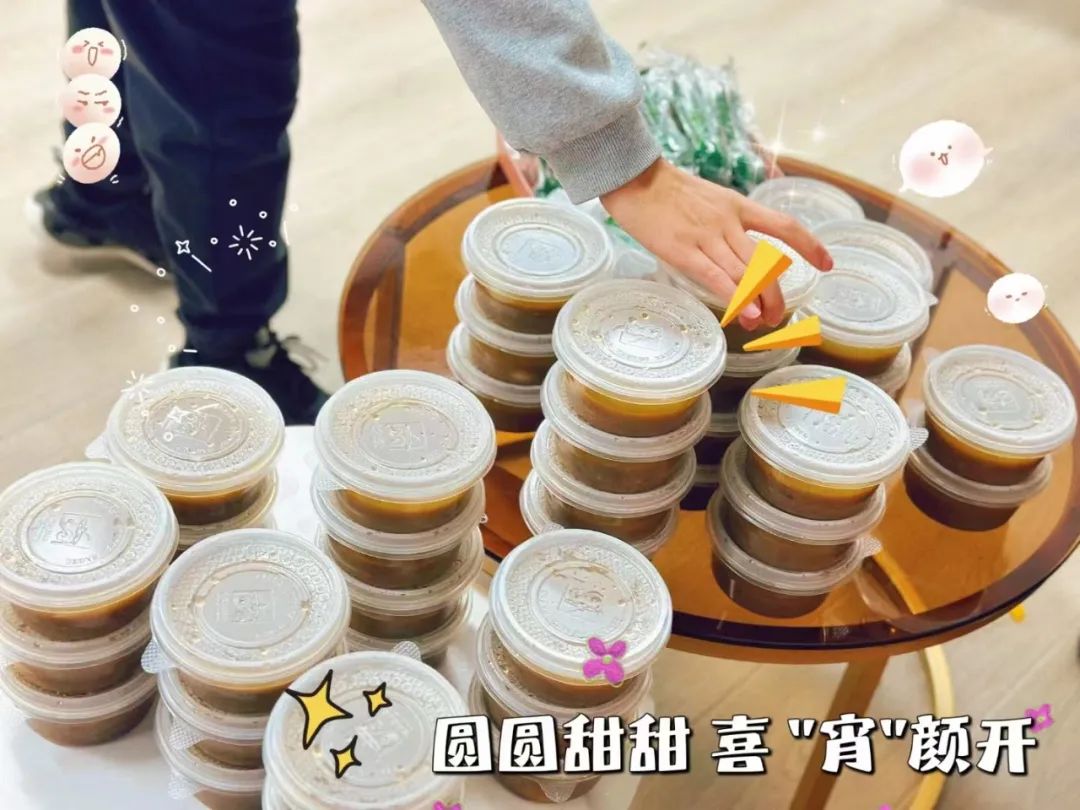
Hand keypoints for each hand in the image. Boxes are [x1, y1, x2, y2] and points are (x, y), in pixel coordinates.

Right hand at [601, 159, 831, 329]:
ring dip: (759, 302)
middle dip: (777, 294)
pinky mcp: (683, 251)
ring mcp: (706, 237)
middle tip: (779, 316)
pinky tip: (747, 314)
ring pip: (744, 274)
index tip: (826, 264)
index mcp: (737, 206)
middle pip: (766, 262)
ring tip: (762, 324)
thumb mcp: (707, 199)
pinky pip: (716, 277)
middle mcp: (728, 222)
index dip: (810, 246)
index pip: (785, 226)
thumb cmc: (665, 191)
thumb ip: (724, 223)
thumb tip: (735, 253)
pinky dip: (736, 297)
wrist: (634, 178)